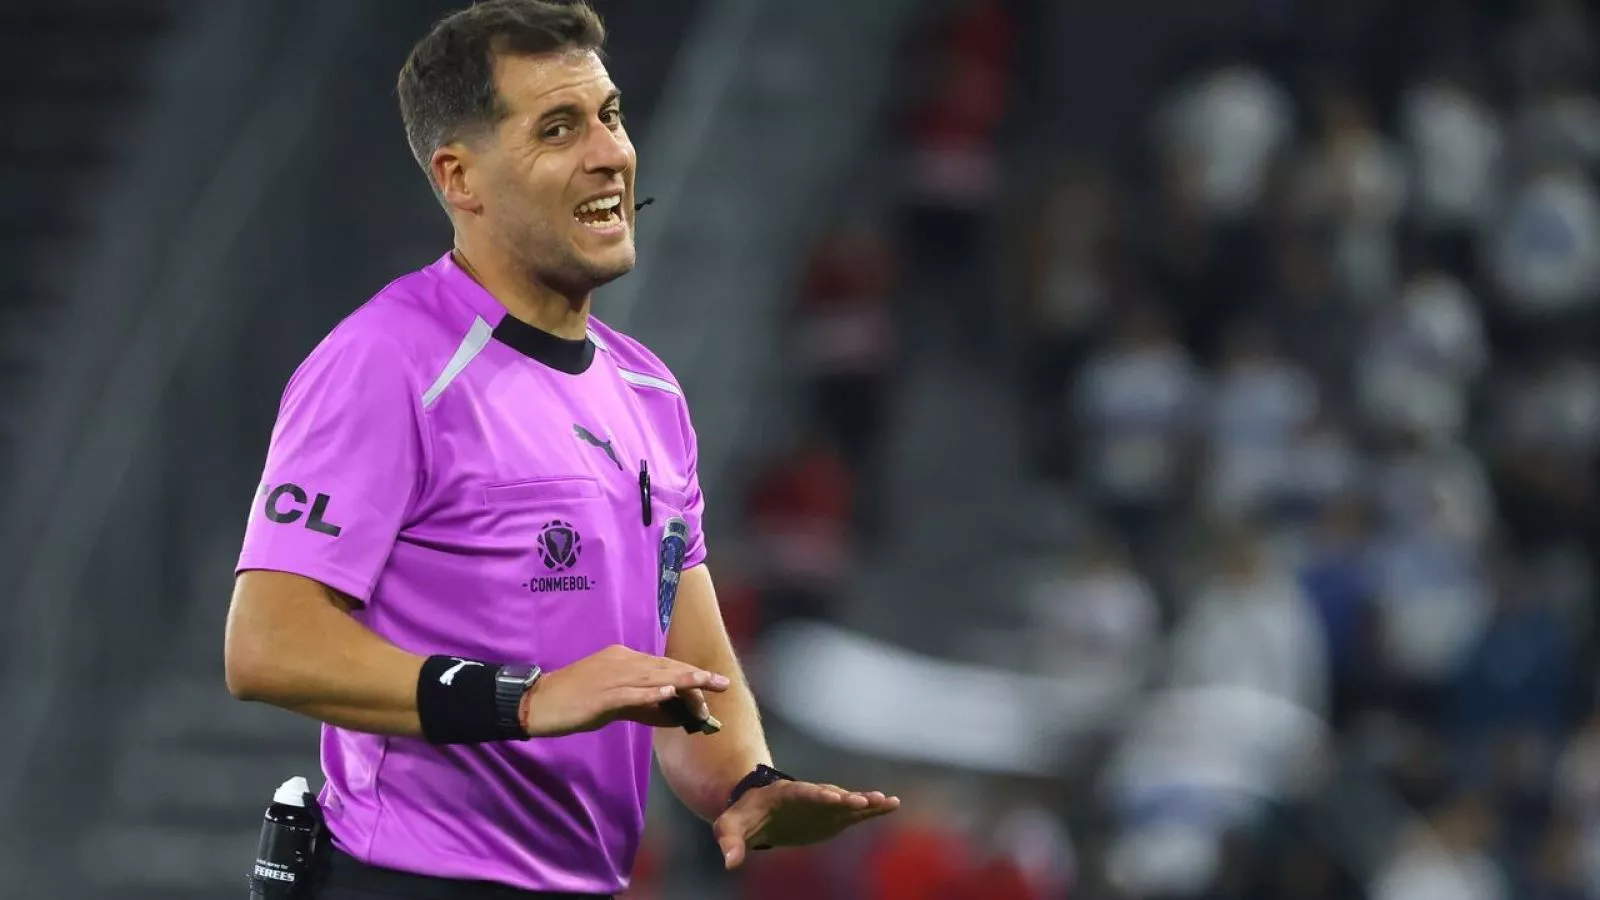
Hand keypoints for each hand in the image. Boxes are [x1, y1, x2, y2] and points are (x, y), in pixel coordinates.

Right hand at [519, 644, 728, 737]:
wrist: (537, 702)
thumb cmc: (574, 702)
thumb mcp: (612, 700)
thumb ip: (641, 703)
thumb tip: (671, 711)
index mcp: (623, 659)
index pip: (663, 666)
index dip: (689, 674)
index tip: (712, 683)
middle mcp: (620, 662)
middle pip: (664, 668)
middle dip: (695, 676)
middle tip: (722, 683)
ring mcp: (610, 676)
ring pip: (653, 678)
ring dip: (681, 681)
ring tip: (705, 683)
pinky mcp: (600, 694)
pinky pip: (629, 693)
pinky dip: (649, 693)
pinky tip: (668, 695)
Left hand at [714, 779, 899, 868]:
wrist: (756, 812)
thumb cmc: (742, 817)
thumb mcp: (728, 827)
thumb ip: (729, 841)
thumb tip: (730, 862)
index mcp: (784, 793)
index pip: (803, 792)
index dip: (818, 794)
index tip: (833, 797)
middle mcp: (808, 794)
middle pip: (830, 794)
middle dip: (846, 797)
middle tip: (864, 800)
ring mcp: (822, 804)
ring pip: (846, 801)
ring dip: (865, 801)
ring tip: (887, 801)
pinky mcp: (832, 815)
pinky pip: (854, 812)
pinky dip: (872, 809)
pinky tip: (891, 804)